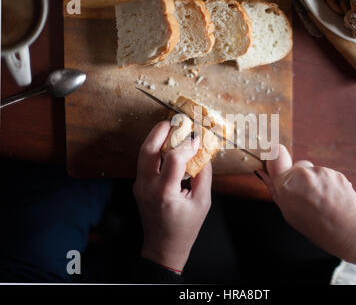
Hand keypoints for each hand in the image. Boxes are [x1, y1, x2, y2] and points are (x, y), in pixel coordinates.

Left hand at [133, 121, 211, 272]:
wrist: (163, 247)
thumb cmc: (185, 228)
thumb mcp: (203, 203)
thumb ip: (203, 175)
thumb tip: (204, 152)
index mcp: (165, 193)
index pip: (173, 158)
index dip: (187, 144)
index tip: (198, 138)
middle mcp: (147, 187)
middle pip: (148, 150)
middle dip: (161, 131)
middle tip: (175, 121)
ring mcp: (140, 186)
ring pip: (143, 153)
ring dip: (156, 137)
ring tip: (170, 128)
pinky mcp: (139, 185)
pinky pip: (145, 162)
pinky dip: (155, 149)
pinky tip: (168, 146)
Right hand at [258, 145, 355, 265]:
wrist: (349, 231)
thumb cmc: (317, 227)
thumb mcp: (289, 213)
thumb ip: (276, 191)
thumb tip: (263, 173)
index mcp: (286, 187)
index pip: (275, 157)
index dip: (275, 158)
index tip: (276, 161)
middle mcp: (302, 175)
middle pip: (296, 166)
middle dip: (299, 177)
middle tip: (306, 196)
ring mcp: (320, 173)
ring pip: (312, 171)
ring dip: (314, 181)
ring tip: (321, 200)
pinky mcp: (335, 172)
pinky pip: (325, 174)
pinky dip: (327, 183)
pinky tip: (331, 197)